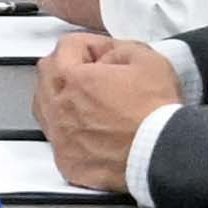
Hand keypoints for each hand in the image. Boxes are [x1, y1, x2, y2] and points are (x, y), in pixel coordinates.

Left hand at [33, 30, 178, 192]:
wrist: (162, 155)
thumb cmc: (155, 114)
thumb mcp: (147, 59)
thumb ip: (120, 48)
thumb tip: (109, 55)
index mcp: (73, 79)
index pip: (67, 46)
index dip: (92, 44)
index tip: (106, 52)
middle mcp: (59, 109)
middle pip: (48, 75)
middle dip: (69, 66)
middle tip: (93, 71)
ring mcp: (60, 138)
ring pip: (46, 109)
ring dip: (63, 98)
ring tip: (90, 100)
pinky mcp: (68, 163)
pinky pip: (59, 140)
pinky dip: (71, 132)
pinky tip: (92, 130)